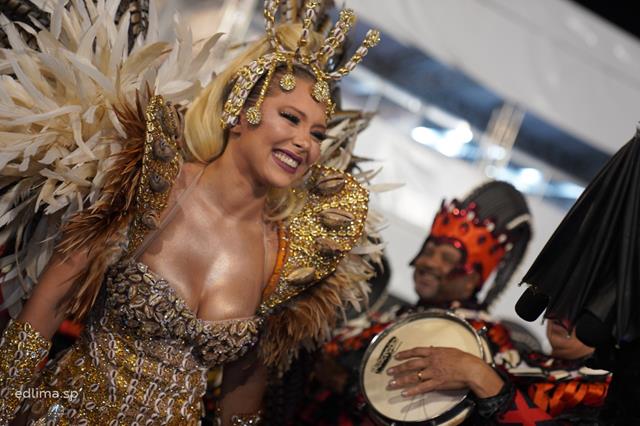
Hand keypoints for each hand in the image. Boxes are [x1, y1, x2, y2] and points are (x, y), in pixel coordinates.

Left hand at [386, 347, 503, 397]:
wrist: (471, 369)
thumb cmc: (463, 359)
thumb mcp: (449, 350)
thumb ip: (438, 350)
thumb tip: (432, 348)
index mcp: (433, 352)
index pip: (415, 352)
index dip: (404, 354)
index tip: (396, 356)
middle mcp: (430, 361)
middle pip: (410, 364)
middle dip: (398, 368)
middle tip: (389, 371)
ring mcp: (432, 373)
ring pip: (413, 376)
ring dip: (401, 380)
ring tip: (391, 383)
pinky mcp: (436, 383)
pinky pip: (421, 388)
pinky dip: (412, 391)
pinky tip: (404, 393)